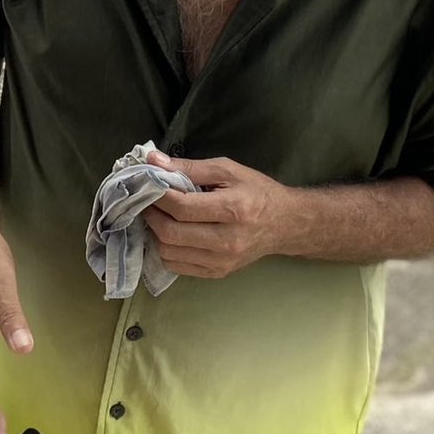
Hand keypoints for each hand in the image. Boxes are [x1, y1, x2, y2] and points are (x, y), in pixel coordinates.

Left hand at [143, 153, 296, 279]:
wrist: (285, 224)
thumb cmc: (256, 191)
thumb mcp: (227, 170)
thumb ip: (189, 166)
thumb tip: (152, 161)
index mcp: (233, 209)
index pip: (182, 207)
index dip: (158, 196)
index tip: (149, 184)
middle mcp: (227, 241)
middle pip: (171, 233)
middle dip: (152, 215)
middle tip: (148, 201)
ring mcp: (222, 261)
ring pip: (170, 253)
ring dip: (156, 233)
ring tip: (159, 216)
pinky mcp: (217, 273)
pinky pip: (177, 266)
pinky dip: (166, 250)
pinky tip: (170, 234)